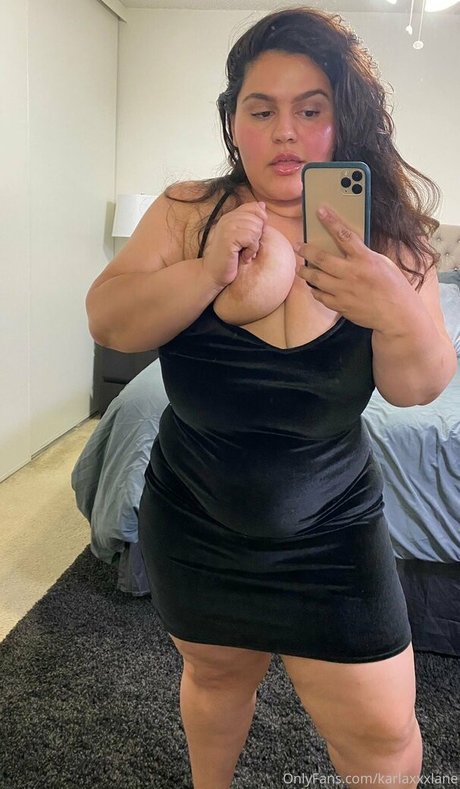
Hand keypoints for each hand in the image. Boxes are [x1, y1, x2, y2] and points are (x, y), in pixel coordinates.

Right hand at [202, 201, 266, 288]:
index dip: (260, 221)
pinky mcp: (228, 239)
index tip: (253, 237)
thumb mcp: (241, 237)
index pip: (253, 207)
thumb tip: (262, 205)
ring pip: (256, 229)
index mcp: (230, 216)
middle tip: (247, 248)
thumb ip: (250, 221)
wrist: (213, 273)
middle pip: (257, 218)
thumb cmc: (229, 258)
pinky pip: (252, 239)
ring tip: (245, 253)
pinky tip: (244, 257)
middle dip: (257, 236)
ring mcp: (227, 227)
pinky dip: (251, 251)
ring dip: (254, 245)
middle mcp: (228, 219)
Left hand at [295, 206, 417, 332]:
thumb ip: (364, 255)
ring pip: (316, 279)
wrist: (397, 315)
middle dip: (306, 250)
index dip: (331, 221)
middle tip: (298, 246)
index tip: (320, 211)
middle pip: (321, 259)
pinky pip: (321, 297)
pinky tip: (313, 287)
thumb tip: (347, 248)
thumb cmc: (394, 287)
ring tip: (299, 268)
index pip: (344, 235)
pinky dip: (315, 291)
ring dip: (305, 272)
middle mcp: (352, 274)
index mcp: (365, 259)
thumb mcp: (383, 263)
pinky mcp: (341, 306)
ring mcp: (344, 291)